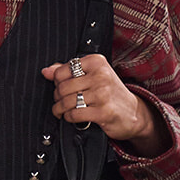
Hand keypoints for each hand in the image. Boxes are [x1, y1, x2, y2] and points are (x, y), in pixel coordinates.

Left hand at [41, 54, 167, 156]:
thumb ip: (69, 71)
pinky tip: (72, 117)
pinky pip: (74, 114)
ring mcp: (102, 94)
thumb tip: (46, 71)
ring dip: (60, 109)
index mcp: (97, 62)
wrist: (134, 112)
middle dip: (58, 98)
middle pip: (62, 87)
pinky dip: (69, 117)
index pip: (62, 71)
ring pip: (66, 102)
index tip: (62, 88)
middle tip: (61, 102)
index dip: (57, 82)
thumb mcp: (92, 76)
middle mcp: (101, 75)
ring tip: (62, 111)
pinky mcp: (103, 112)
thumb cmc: (111, 93)